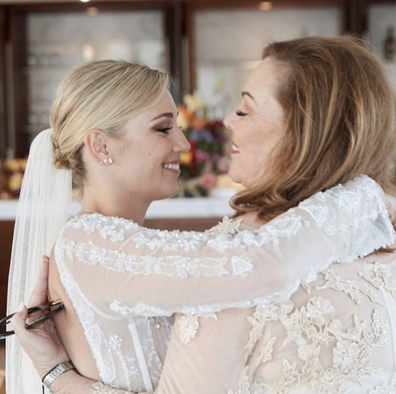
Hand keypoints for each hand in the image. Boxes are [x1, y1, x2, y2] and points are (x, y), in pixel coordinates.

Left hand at [11, 255, 68, 377]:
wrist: (57, 364)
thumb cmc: (39, 354)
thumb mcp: (25, 339)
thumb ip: (21, 322)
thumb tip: (22, 304)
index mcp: (33, 314)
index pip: (37, 290)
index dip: (41, 275)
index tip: (45, 261)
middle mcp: (44, 311)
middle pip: (47, 288)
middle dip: (49, 273)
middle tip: (52, 257)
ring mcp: (56, 314)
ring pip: (58, 293)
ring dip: (60, 281)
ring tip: (62, 267)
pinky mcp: (67, 317)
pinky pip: (68, 302)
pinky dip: (69, 292)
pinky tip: (73, 284)